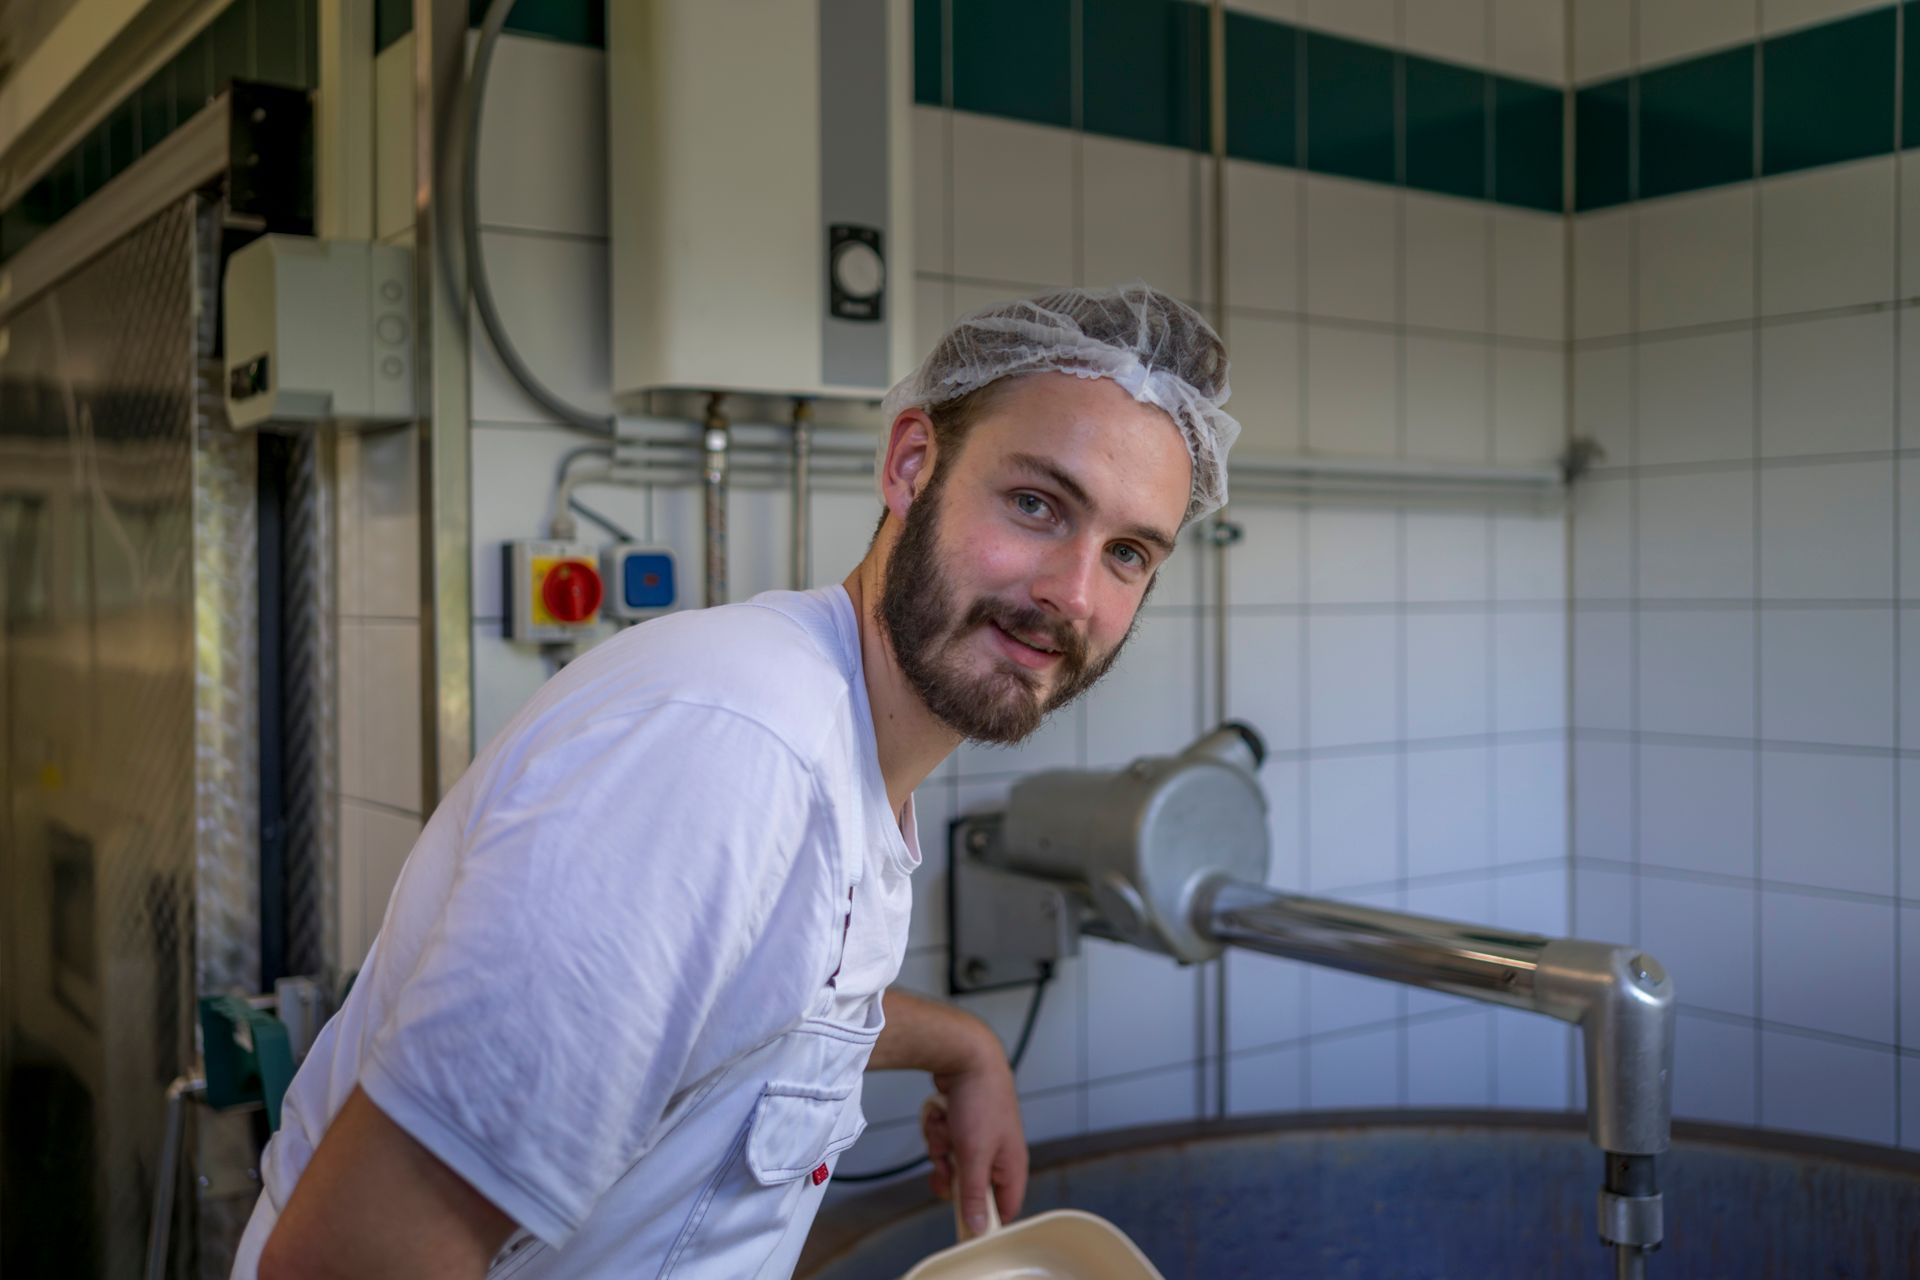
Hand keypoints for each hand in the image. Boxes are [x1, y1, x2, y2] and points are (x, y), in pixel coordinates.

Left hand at [922, 1048, 1026, 1236]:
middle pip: (969, 1187)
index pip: (1004, 1209)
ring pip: (951, 1162)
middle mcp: (998, 1153)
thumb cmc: (980, 1100)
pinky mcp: (962, 1123)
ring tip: (945, 1126)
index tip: (959, 1220)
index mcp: (1011, 1165)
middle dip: (951, 1173)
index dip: (983, 1218)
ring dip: (941, 1147)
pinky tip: (941, 1113)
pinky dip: (937, 1129)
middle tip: (946, 1161)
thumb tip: (978, 1229)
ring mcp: (979, 1137)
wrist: (965, 1054)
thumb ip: (974, 1195)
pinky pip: (943, 1141)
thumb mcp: (974, 1155)